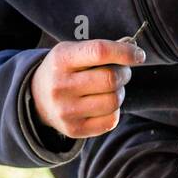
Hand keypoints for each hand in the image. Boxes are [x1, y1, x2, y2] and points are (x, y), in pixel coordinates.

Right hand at [30, 38, 146, 138]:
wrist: (38, 99)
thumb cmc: (65, 70)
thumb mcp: (75, 52)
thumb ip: (103, 49)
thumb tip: (133, 48)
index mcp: (62, 59)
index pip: (100, 51)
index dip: (125, 52)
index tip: (139, 55)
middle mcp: (60, 85)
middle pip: (111, 79)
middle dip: (125, 74)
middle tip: (122, 72)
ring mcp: (66, 110)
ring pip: (113, 101)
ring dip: (120, 93)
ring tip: (110, 89)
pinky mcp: (74, 129)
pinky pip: (111, 120)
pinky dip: (114, 111)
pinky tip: (103, 104)